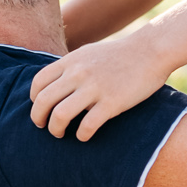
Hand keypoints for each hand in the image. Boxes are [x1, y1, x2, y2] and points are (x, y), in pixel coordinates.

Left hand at [30, 31, 168, 139]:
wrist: (151, 50)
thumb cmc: (120, 55)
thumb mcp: (88, 53)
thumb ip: (70, 67)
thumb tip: (55, 85)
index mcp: (71, 61)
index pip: (38, 83)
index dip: (34, 100)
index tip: (40, 108)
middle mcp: (78, 74)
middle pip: (43, 101)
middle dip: (38, 118)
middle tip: (43, 127)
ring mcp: (94, 88)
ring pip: (60, 115)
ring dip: (55, 129)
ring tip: (60, 133)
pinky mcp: (112, 102)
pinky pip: (87, 125)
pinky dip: (82, 135)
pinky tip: (85, 136)